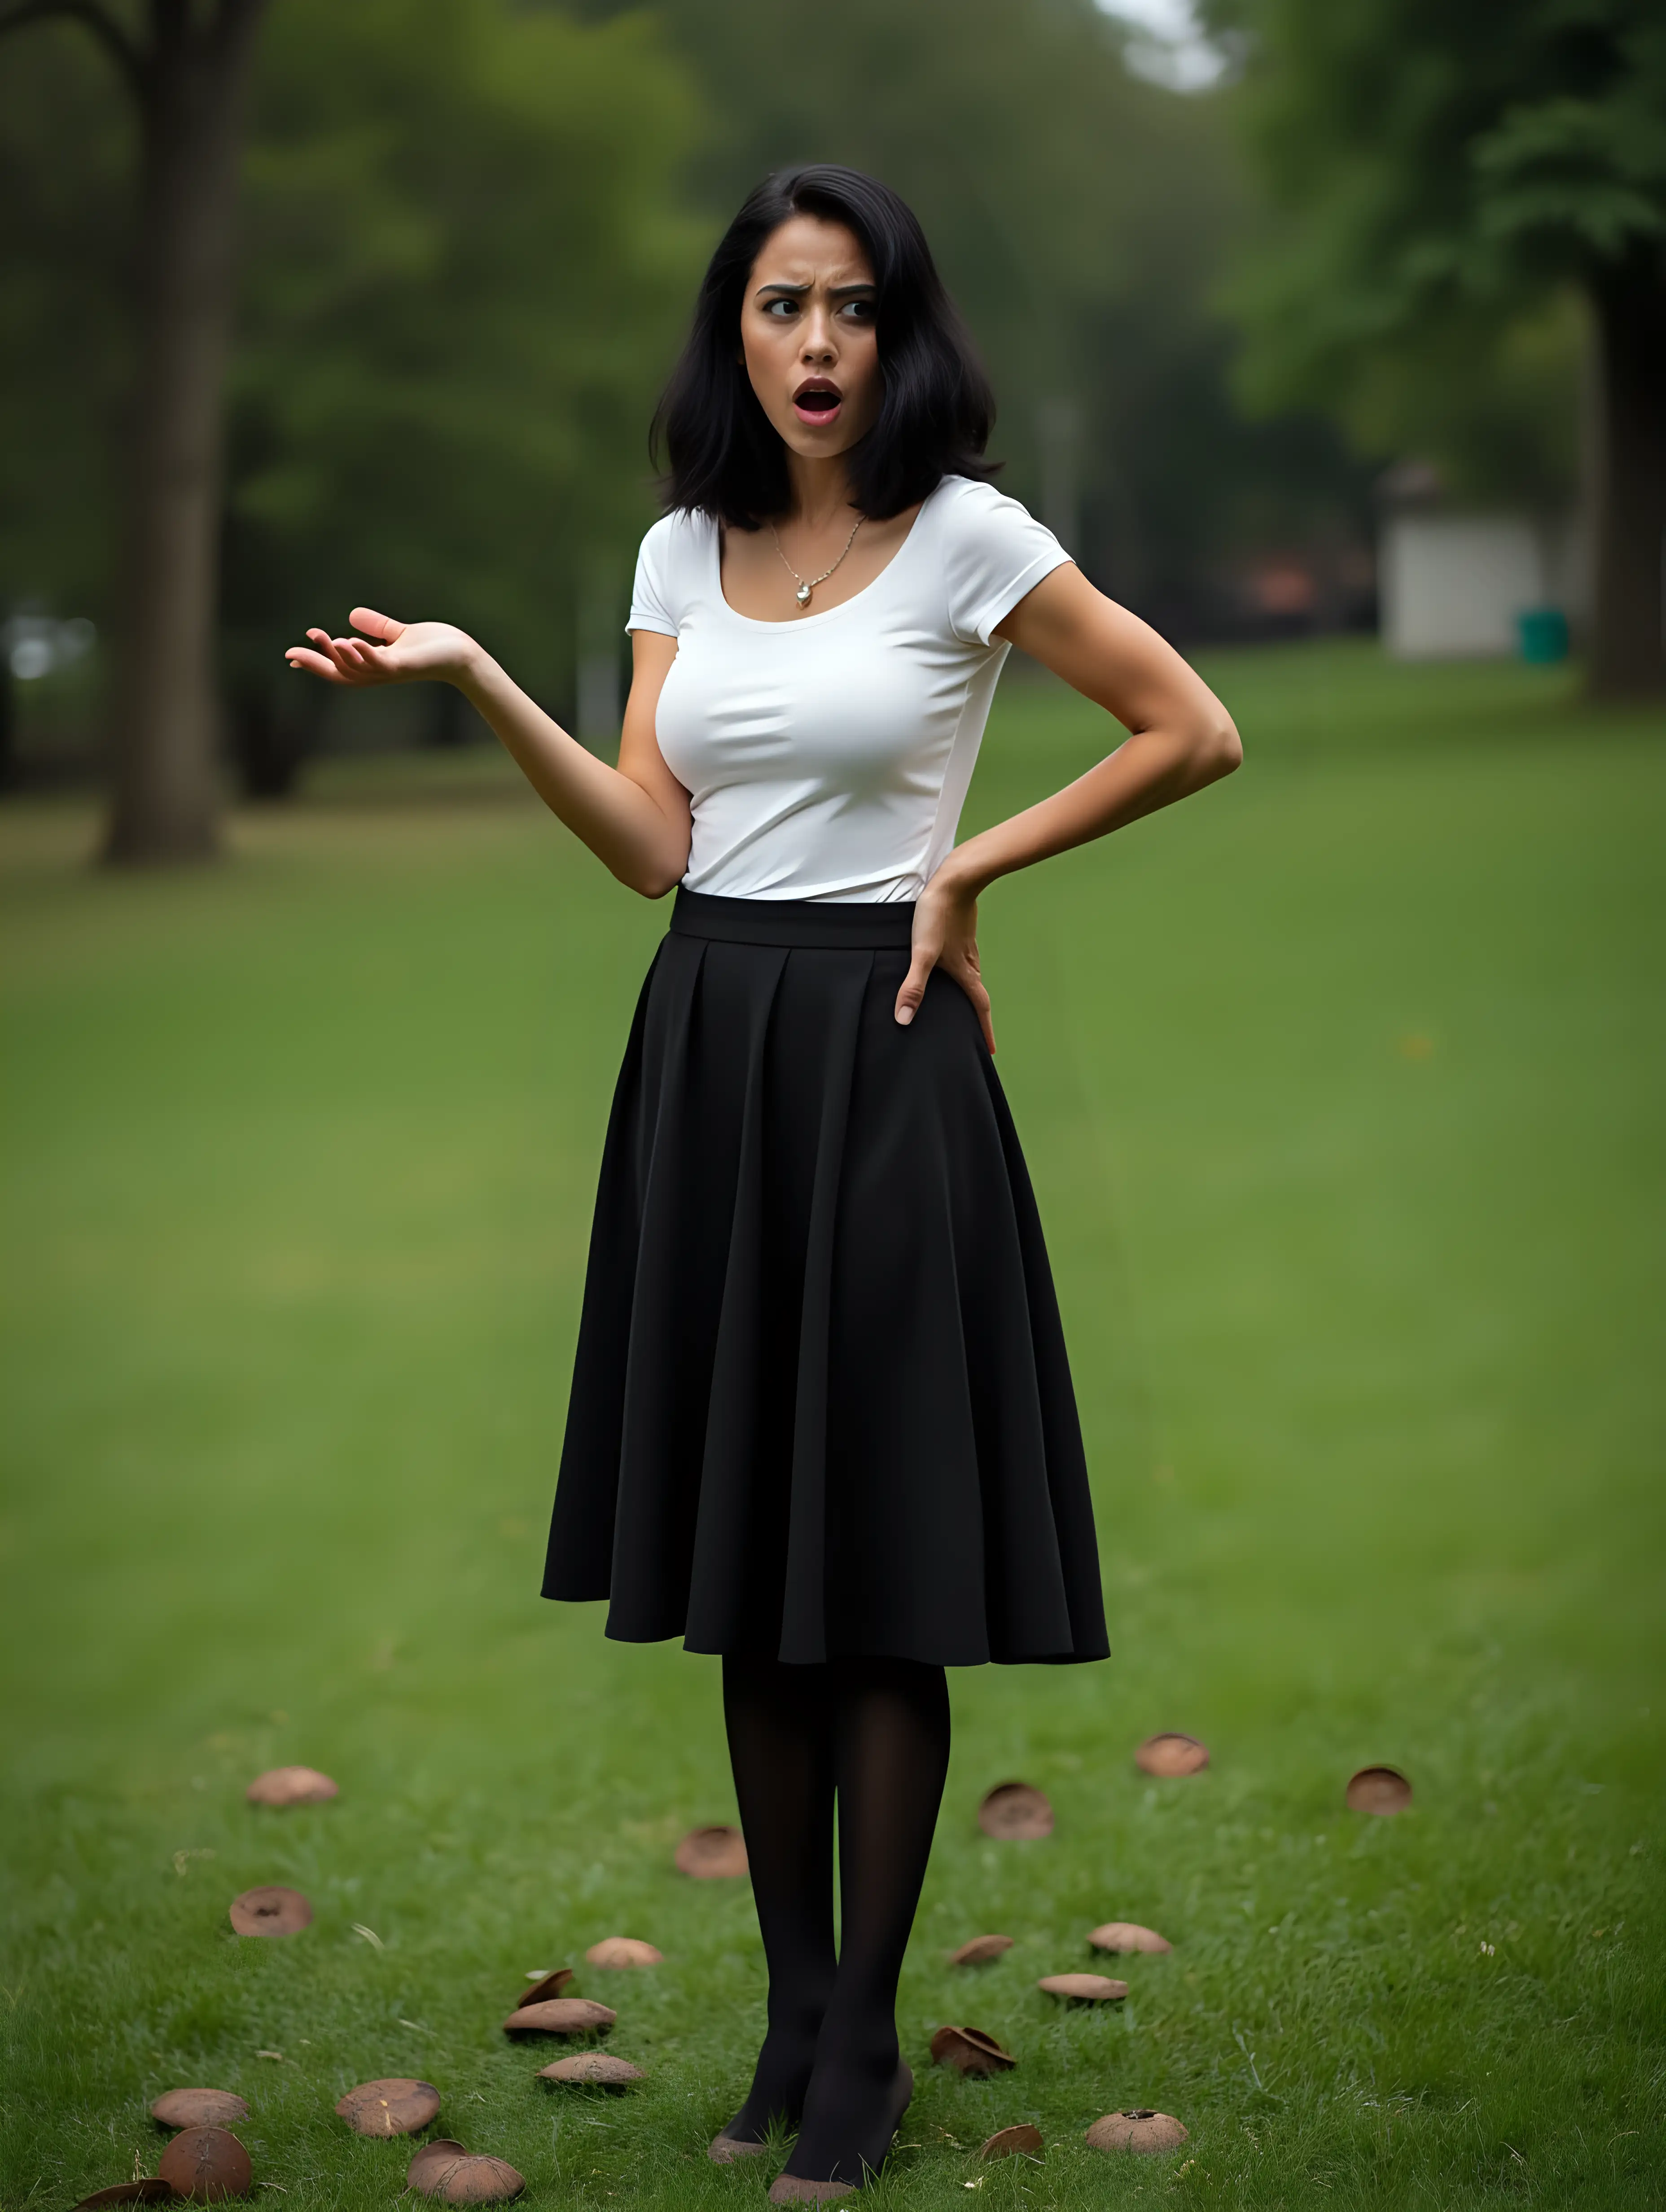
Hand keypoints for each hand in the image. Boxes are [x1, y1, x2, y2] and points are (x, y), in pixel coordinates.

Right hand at [284, 608, 479, 686]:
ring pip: (356, 671)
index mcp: (375, 664)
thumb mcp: (399, 633)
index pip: (339, 667)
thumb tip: (351, 615)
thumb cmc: (436, 646)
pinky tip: (351, 641)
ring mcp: (392, 672)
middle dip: (317, 663)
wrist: (463, 655)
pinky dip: (364, 654)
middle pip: (340, 674)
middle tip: (293, 651)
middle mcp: (379, 673)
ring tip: (323, 639)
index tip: (292, 654)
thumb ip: (377, 626)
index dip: (316, 662)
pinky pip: (380, 665)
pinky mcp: (406, 667)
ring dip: (337, 656)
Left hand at [894, 864, 994, 1052]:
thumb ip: (913, 986)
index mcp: (965, 971)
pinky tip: (950, 969)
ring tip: (962, 1006)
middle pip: (976, 994)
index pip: (978, 1006)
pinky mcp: (960, 933)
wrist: (955, 879)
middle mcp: (970, 962)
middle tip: (974, 1033)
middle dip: (977, 1016)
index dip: (983, 1029)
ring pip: (971, 977)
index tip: (989, 1049)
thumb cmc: (938, 915)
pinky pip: (964, 961)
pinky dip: (960, 974)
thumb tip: (905, 1019)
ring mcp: (966, 947)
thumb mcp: (921, 953)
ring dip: (969, 994)